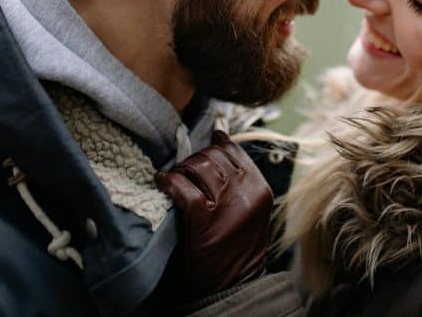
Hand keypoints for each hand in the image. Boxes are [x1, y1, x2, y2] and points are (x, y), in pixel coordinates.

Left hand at [155, 130, 273, 299]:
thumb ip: (239, 178)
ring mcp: (226, 204)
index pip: (233, 150)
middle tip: (184, 172)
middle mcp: (246, 192)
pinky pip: (183, 187)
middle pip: (213, 156)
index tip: (204, 149)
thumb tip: (219, 136)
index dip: (214, 147)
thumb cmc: (237, 247)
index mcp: (260, 188)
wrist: (233, 286)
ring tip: (174, 178)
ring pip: (198, 167)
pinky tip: (162, 182)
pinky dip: (169, 182)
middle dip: (194, 160)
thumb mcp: (250, 210)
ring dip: (181, 169)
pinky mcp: (204, 219)